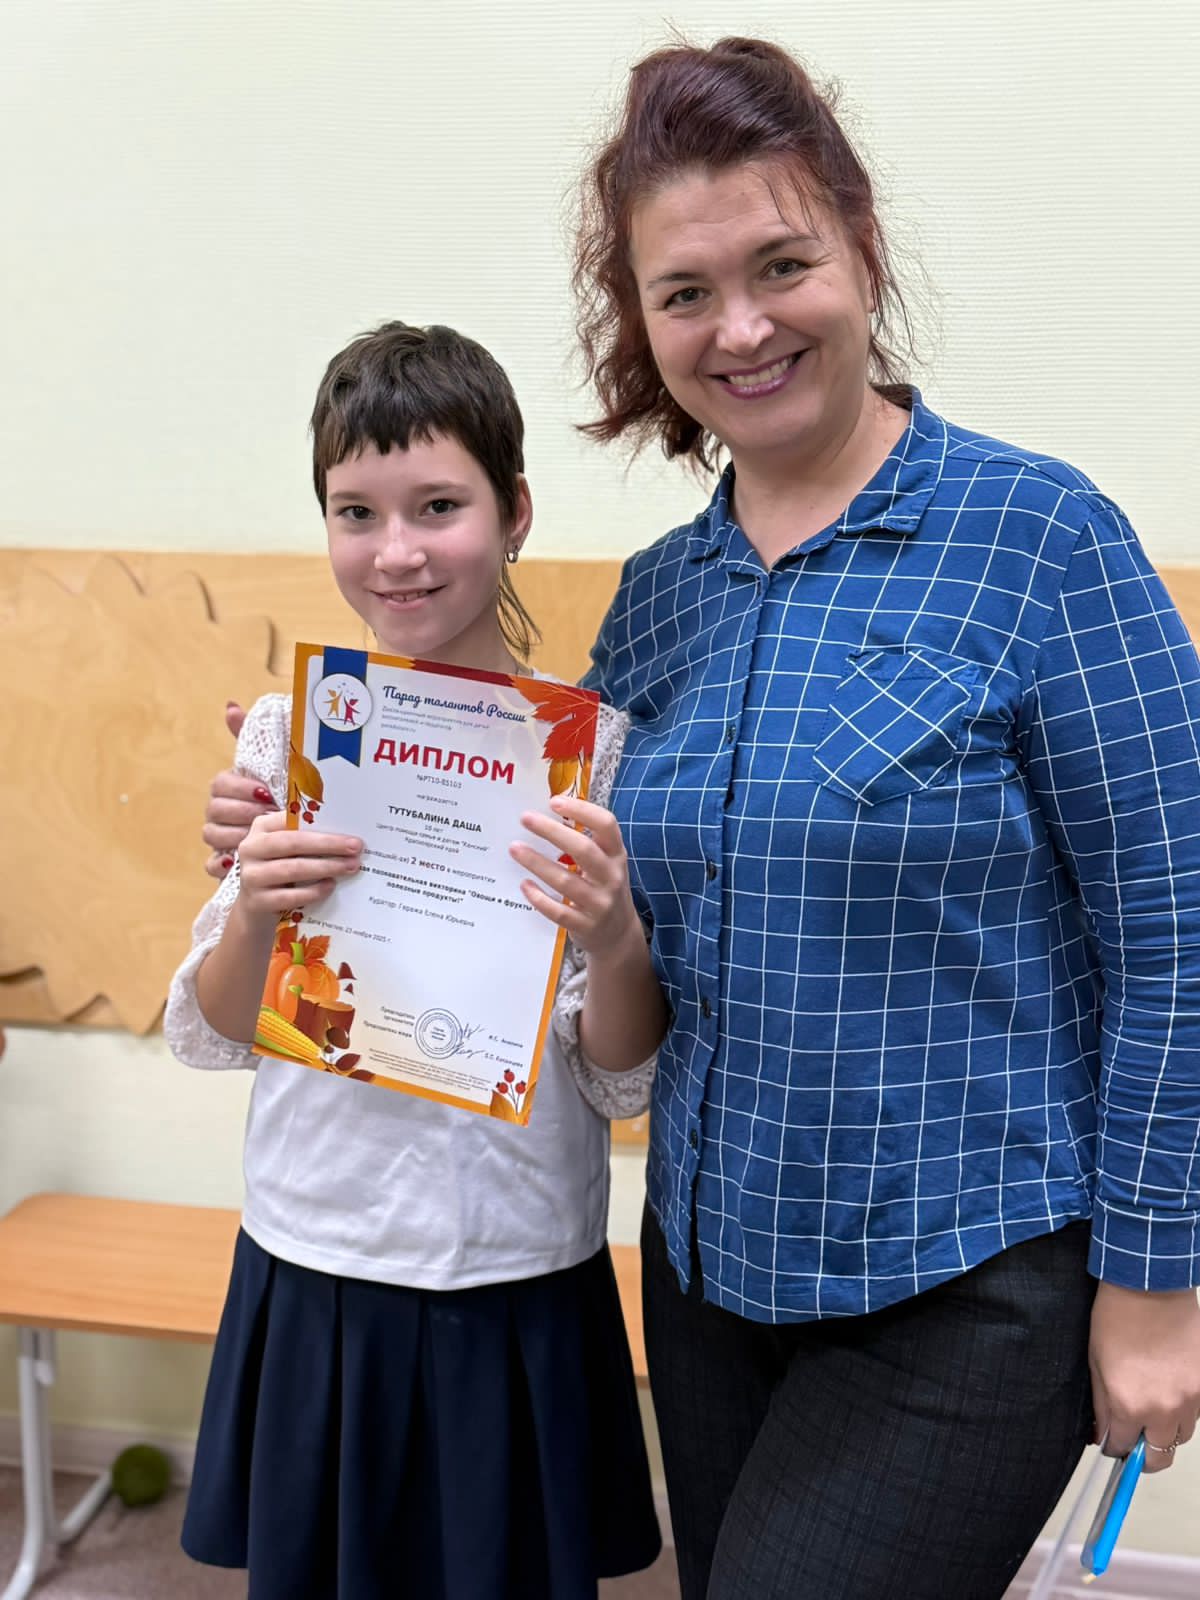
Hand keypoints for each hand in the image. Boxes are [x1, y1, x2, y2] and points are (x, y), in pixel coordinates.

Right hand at [203, 703, 274, 878]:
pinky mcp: (221, 865)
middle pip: (214, 809)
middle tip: (271, 817)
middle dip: (243, 812)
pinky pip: (209, 865)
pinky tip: (235, 865)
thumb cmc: (279, 800)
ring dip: (235, 837)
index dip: (241, 788)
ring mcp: (218, 839)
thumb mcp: (274, 769)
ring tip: (263, 840)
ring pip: (210, 835)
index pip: (220, 782)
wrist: (286, 844)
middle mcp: (218, 812)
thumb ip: (253, 738)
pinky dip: (220, 865)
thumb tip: (231, 706)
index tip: (267, 793)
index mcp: (228, 788)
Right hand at [233, 810, 362, 925]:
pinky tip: (330, 887)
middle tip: (355, 848)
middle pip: (292, 842)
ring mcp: (251, 876)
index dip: (320, 823)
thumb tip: (346, 834)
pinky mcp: (256, 902)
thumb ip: (307, 837)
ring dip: (325, 867)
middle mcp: (251, 848)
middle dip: (328, 844)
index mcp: (261, 828)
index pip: (290, 819)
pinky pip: (289, 896)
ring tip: (349, 867)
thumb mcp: (287, 850)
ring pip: (292, 869)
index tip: (349, 828)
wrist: (255, 906)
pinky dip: (313, 891)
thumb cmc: (279, 870)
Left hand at [510, 796, 643, 957]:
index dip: (581, 810)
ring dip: (537, 862)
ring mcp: (600, 903)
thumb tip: (545, 818)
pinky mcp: (585, 925)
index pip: (606, 824)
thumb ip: (587, 843)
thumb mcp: (606, 864)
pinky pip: (559, 911)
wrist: (618, 934)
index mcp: (616, 855)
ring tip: (514, 848)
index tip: (554, 801)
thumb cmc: (604, 888)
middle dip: (552, 831)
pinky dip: (539, 897)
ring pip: (566, 880)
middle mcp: (612, 877)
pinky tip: (524, 885)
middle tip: (525, 818)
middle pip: (583, 849)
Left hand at [1089, 1280, 1199, 1471]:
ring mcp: (1190, 1399)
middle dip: (1144, 1454)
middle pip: (1158, 1458)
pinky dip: (1184, 1409)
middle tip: (1135, 1439)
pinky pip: (1197, 1413)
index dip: (1115, 1447)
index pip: (1122, 1449)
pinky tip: (1170, 1387)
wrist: (1149, 1286)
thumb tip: (1104, 1435)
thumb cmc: (1118, 1316)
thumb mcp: (1096, 1364)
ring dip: (1166, 1430)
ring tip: (1153, 1404)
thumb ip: (1102, 1406)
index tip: (1113, 1442)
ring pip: (1181, 1437)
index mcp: (1128, 1404)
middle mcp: (1162, 1409)